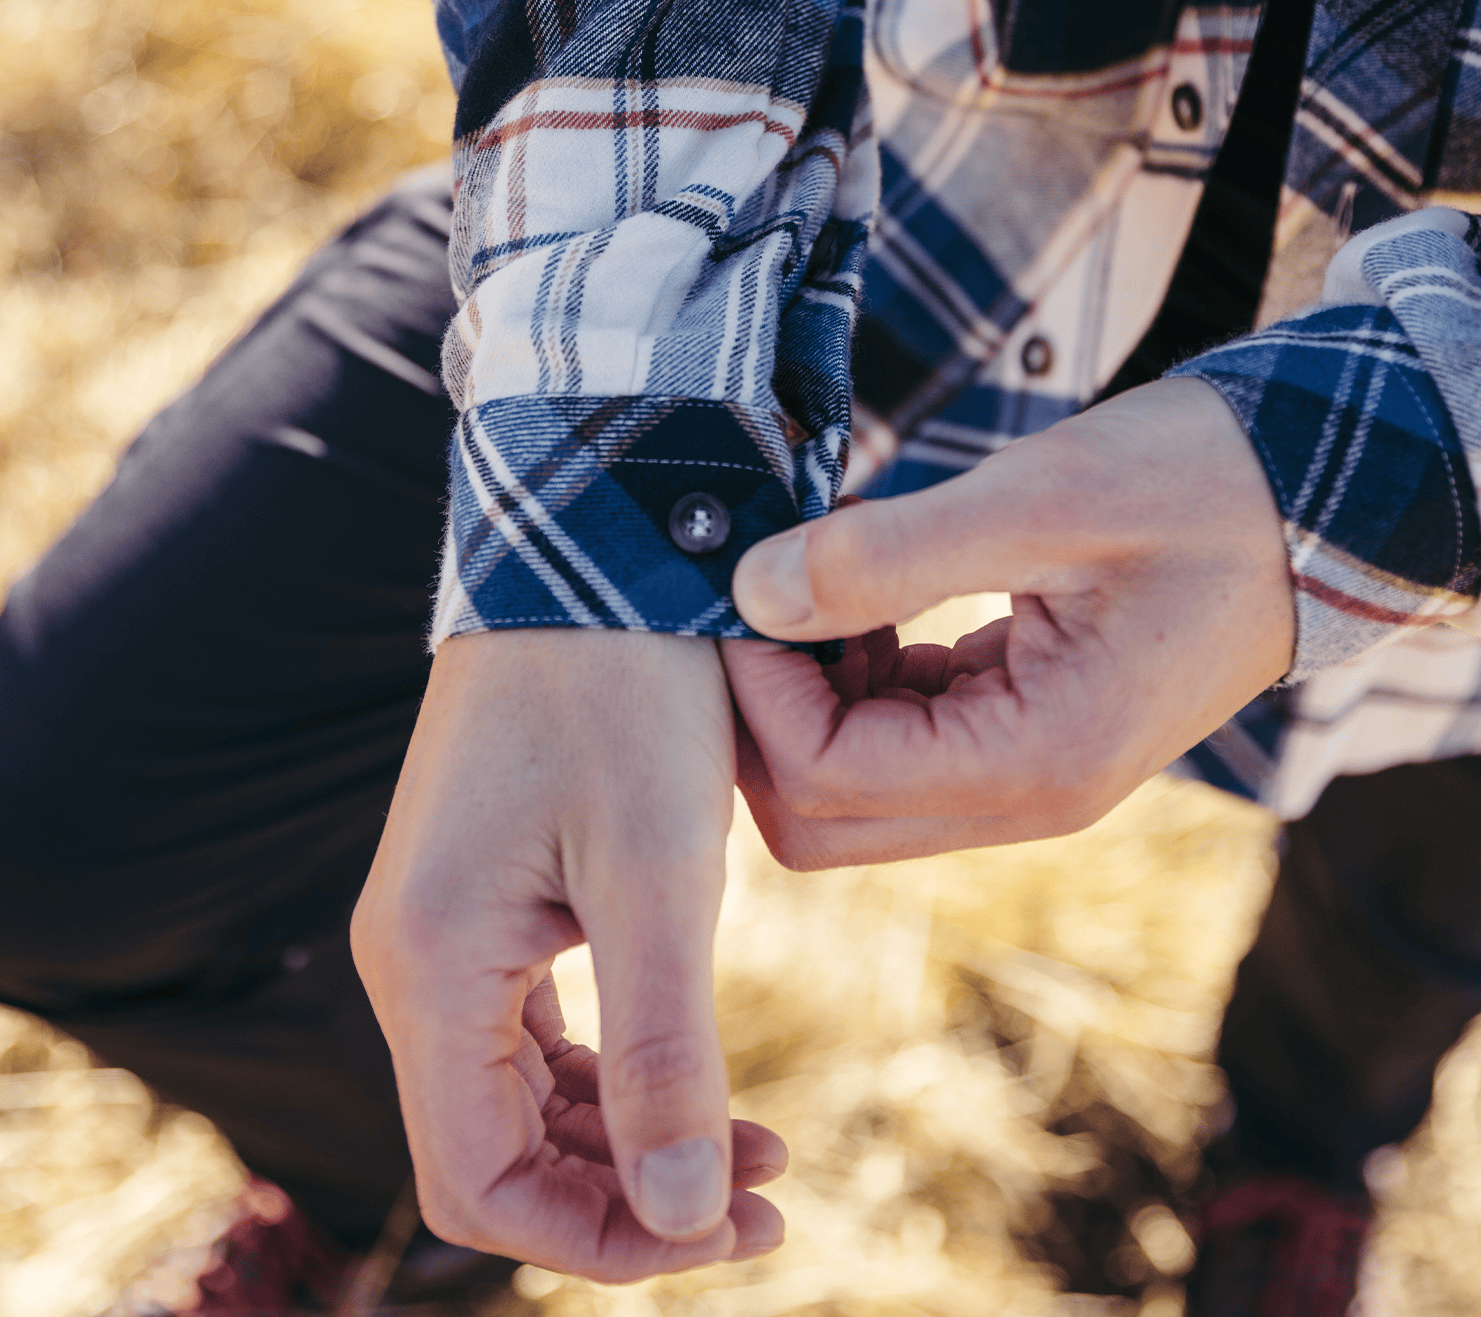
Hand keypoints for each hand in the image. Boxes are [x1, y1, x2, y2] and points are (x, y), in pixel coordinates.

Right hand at [351, 630, 785, 1281]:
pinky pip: (530, 1021)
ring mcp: (443, 919)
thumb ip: (662, 1054)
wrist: (593, 546)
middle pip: (495, 1146)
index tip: (725, 1230)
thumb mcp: (659, 875)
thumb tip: (682, 1219)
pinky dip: (608, 1066)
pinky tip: (694, 1062)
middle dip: (627, 1195)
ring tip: (754, 1144)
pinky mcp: (484, 887)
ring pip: (516, 1091)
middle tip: (762, 1195)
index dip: (600, 1238)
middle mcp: (414, 956)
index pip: (478, 1181)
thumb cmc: (626, 691)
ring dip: (625, 1136)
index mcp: (432, 965)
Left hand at [726, 378, 1293, 867]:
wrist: (1311, 506)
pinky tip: (867, 589)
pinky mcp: (1021, 733)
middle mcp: (1027, 795)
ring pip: (851, 784)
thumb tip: (751, 590)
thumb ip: (889, 554)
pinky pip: (900, 739)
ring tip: (818, 572)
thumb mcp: (1042, 500)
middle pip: (821, 817)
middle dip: (763, 714)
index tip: (743, 581)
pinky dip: (856, 675)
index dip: (755, 692)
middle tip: (761, 592)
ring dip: (808, 692)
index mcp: (1039, 760)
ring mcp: (1025, 773)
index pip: (824, 780)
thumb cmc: (1196, 489)